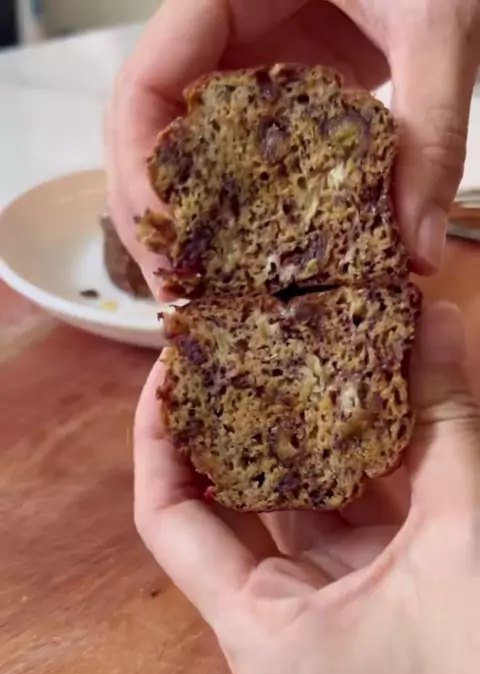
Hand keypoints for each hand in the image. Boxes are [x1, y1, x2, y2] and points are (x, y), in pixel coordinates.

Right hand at [107, 0, 479, 293]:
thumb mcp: (436, 29)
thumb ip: (432, 132)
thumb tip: (418, 251)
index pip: (144, 83)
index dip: (140, 168)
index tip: (172, 243)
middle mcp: (219, 31)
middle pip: (145, 127)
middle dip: (150, 212)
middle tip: (180, 288)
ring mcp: (243, 62)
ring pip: (180, 144)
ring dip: (181, 217)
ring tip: (201, 286)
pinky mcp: (275, 91)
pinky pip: (229, 150)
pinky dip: (227, 205)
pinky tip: (243, 253)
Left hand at [134, 302, 479, 673]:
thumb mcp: (461, 532)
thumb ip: (446, 422)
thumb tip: (432, 318)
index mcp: (263, 628)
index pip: (169, 519)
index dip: (158, 438)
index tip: (171, 368)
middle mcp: (280, 619)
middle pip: (231, 503)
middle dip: (237, 421)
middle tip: (240, 345)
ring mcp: (327, 608)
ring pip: (297, 504)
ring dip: (305, 434)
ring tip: (301, 355)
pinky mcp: (371, 599)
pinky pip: (348, 518)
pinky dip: (357, 464)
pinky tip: (366, 403)